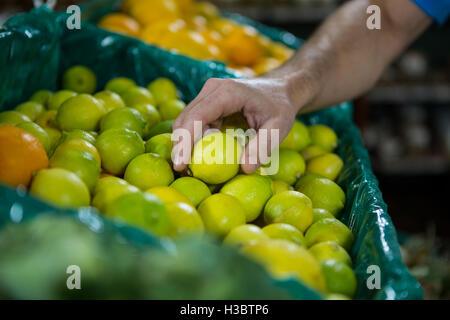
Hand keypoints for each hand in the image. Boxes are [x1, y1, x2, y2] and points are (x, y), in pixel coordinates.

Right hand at [172, 77, 304, 173]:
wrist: (280, 89)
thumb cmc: (280, 107)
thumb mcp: (279, 127)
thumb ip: (263, 147)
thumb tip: (245, 169)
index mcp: (227, 92)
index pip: (198, 117)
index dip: (185, 141)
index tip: (180, 164)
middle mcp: (212, 89)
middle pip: (185, 119)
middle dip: (180, 146)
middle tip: (182, 171)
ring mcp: (208, 94)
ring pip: (186, 121)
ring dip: (185, 144)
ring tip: (189, 167)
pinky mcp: (207, 102)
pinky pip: (194, 122)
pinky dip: (194, 140)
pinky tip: (200, 156)